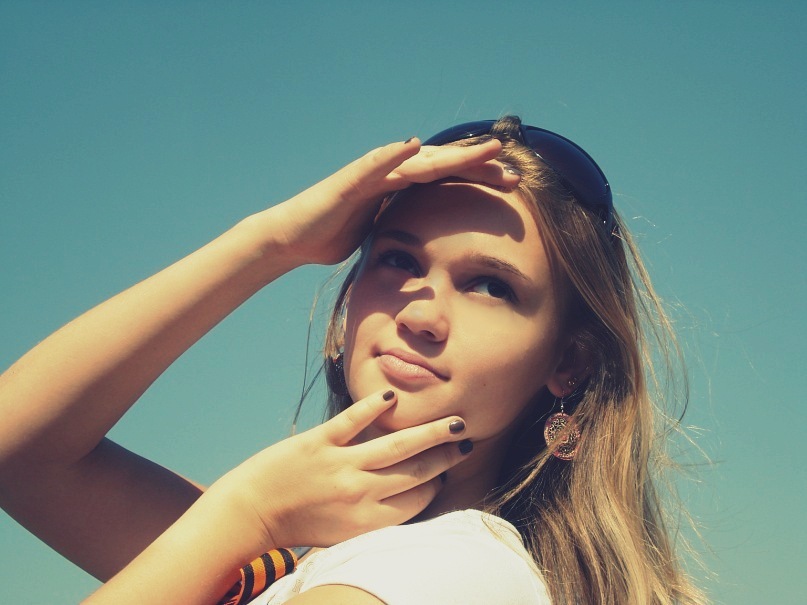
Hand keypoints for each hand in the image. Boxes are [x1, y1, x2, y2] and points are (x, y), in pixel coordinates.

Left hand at [208, 389, 470, 549]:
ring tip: (454, 422)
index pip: (417, 499)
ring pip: (396, 446)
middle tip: (466, 440)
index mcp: (366, 522)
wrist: (250, 513)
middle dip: (446, 456)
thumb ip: (375, 516)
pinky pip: (352, 420)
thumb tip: (410, 493)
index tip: (445, 471)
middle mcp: (359, 494)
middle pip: (416, 472)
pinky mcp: (318, 441)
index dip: (436, 483)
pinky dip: (373, 407)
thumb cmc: (297, 525)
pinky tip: (392, 397)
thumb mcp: (342, 534)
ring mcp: (339, 465)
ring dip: (429, 433)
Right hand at [266, 138, 518, 265]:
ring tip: (485, 149)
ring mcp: (371, 174)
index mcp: (401, 188)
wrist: (294, 238)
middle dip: (478, 166)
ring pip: (419, 161)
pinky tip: (414, 146)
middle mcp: (391, 174)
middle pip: (442, 165)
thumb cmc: (334, 235)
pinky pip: (374, 165)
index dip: (478, 179)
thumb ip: (403, 229)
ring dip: (453, 155)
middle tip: (513, 169)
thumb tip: (430, 256)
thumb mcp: (381, 234)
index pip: (447, 179)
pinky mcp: (349, 181)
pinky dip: (393, 155)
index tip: (511, 186)